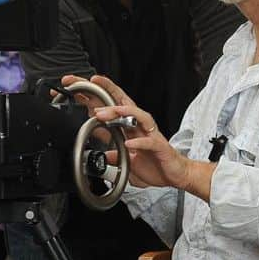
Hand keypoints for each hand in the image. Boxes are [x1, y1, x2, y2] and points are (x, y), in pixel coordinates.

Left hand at [88, 76, 211, 197]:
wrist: (175, 175)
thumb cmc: (155, 165)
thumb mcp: (128, 161)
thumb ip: (115, 155)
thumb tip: (101, 155)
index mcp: (132, 127)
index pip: (115, 105)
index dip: (100, 94)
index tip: (83, 85)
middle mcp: (141, 126)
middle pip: (124, 102)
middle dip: (109, 90)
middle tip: (92, 83)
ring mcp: (151, 134)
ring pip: (137, 115)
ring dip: (121, 112)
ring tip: (104, 114)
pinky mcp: (160, 147)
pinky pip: (149, 141)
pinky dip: (138, 142)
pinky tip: (129, 144)